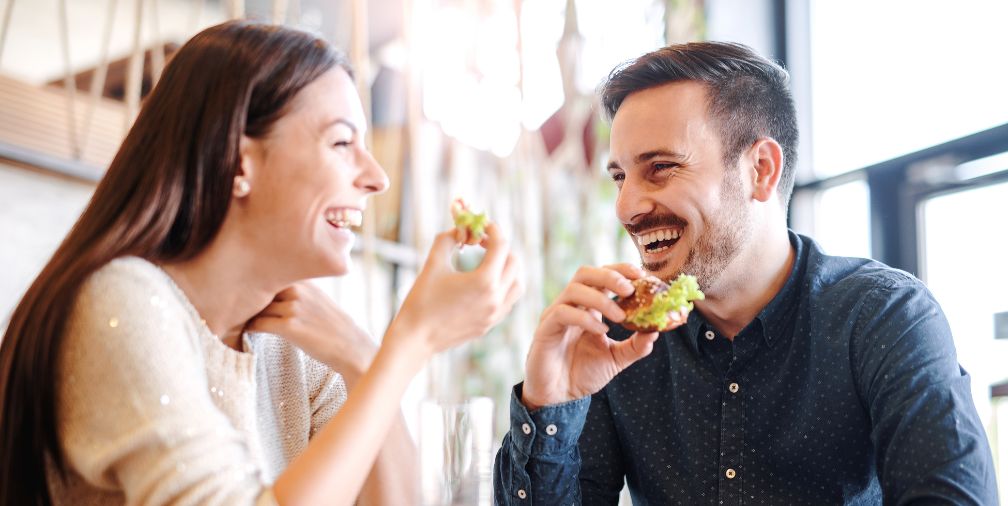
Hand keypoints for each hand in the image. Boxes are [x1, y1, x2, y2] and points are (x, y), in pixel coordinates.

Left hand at [247, 282, 377, 382]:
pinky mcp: (290, 327)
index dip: (257, 281)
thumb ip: (301, 292)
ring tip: (235, 318)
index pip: (272, 273)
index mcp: (307, 281)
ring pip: (258, 306)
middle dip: (248, 296)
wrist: (352, 348)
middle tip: (233, 303)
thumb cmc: (335, 327)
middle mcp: (300, 290)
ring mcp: (294, 308)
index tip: (243, 287)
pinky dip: (249, 328)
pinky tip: (245, 333)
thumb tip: (275, 292)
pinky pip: (259, 324)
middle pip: (261, 287)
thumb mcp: (320, 300)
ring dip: (246, 313)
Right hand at [387, 222, 522, 359]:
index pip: (501, 246)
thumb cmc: (421, 300)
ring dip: (508, 268)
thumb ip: (447, 240)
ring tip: (489, 261)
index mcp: (484, 281)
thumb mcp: (433, 264)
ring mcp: (495, 314)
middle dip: (501, 247)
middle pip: (514, 263)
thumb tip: (459, 230)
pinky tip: (485, 282)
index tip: (483, 225)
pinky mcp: (490, 324)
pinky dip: (504, 286)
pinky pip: (508, 300)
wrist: (415, 338)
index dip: (493, 230)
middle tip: (483, 242)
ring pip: (517, 284)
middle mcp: (496, 298)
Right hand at [521, 264, 687, 409]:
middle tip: (631, 290)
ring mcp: (556, 315)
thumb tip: (656, 331)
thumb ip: (635, 346)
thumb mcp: (616, 359)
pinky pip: (563, 313)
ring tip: (620, 317)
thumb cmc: (583, 373)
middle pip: (586, 273)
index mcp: (587, 306)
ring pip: (574, 289)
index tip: (642, 275)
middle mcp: (570, 305)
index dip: (620, 270)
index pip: (602, 276)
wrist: (560, 396)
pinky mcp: (545, 329)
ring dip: (601, 299)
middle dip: (610, 276)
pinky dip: (585, 318)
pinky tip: (601, 331)